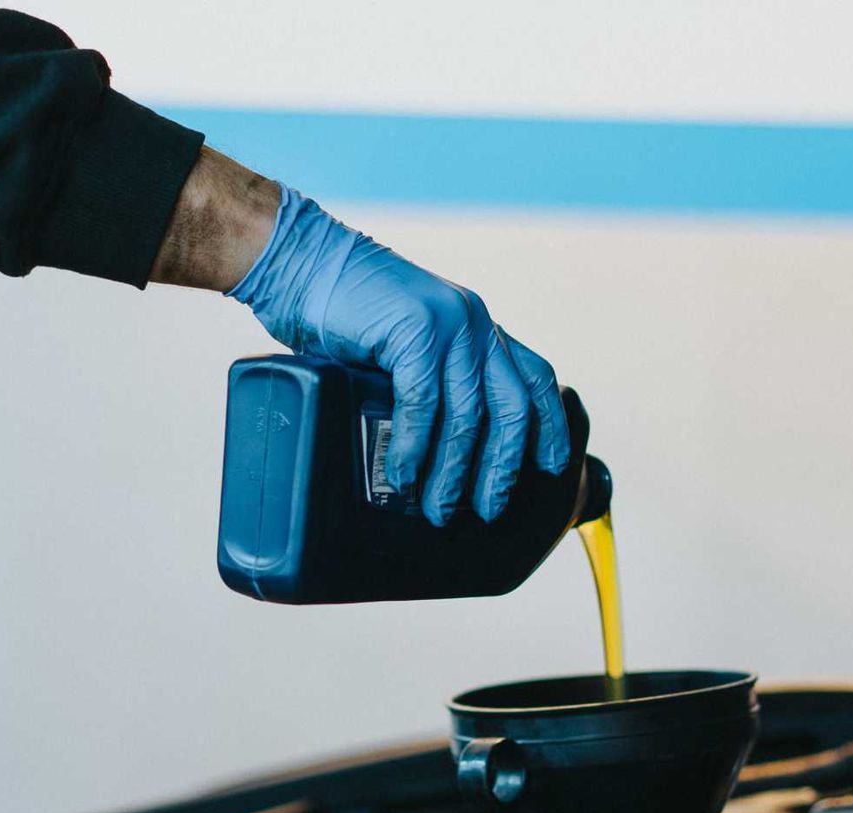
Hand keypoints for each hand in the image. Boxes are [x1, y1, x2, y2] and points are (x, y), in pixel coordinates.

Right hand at [226, 187, 567, 523]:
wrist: (298, 262)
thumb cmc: (340, 311)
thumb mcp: (403, 346)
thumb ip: (429, 383)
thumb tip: (433, 453)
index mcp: (477, 326)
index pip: (533, 378)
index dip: (548, 426)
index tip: (553, 466)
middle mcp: (473, 323)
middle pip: (510, 407)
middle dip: (502, 466)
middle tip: (489, 508)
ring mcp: (448, 324)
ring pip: (467, 415)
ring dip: (453, 471)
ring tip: (438, 509)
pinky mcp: (415, 329)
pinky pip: (424, 401)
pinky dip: (415, 445)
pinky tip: (405, 475)